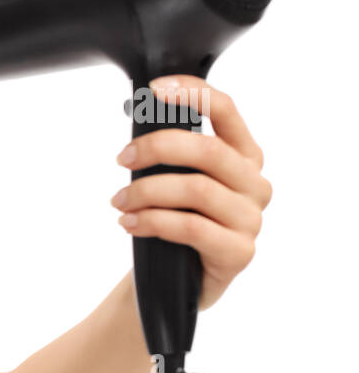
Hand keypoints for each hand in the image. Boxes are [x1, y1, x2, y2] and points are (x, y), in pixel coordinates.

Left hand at [111, 75, 271, 310]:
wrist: (172, 282)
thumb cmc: (172, 222)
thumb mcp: (170, 180)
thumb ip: (168, 153)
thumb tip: (137, 115)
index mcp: (243, 155)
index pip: (226, 110)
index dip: (192, 94)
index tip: (153, 90)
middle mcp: (255, 184)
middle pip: (208, 150)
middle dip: (157, 148)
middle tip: (122, 158)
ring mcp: (251, 220)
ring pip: (196, 190)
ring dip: (146, 191)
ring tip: (118, 201)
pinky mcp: (239, 253)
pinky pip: (192, 228)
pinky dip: (153, 222)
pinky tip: (128, 223)